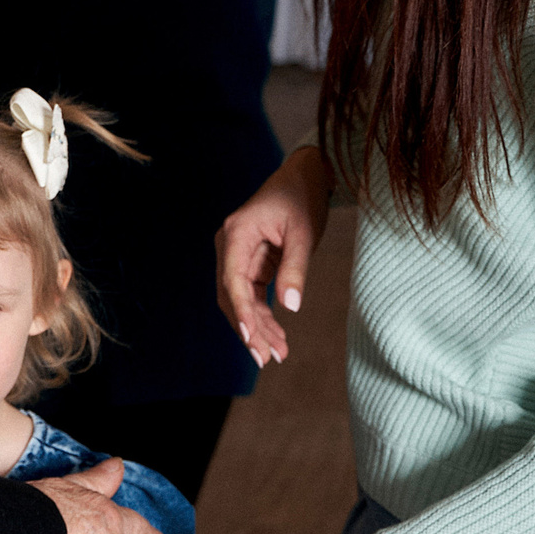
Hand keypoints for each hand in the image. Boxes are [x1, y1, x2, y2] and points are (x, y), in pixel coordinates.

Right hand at [216, 148, 331, 368]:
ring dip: (257, 327)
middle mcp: (230, 246)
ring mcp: (238, 256)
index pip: (233, 280)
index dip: (241, 311)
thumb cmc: (302, 198)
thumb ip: (295, 269)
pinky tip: (277, 336)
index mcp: (236, 233)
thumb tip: (290, 307)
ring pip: (241, 300)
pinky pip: (252, 295)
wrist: (304, 176)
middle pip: (232, 296)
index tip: (250, 337)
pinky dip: (263, 316)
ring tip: (277, 354)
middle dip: (248, 328)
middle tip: (266, 357)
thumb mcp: (303, 233)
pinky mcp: (251, 263)